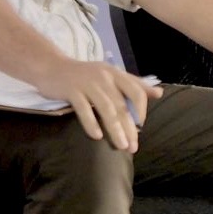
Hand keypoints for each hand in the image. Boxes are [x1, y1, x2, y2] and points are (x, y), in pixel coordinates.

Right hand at [30, 59, 161, 152]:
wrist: (53, 66)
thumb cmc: (85, 74)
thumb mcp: (112, 76)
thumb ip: (134, 84)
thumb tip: (159, 93)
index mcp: (116, 74)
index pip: (136, 91)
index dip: (141, 109)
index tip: (141, 127)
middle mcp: (105, 77)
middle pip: (122, 104)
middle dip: (130, 127)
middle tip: (133, 147)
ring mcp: (88, 83)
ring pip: (106, 108)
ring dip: (115, 128)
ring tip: (121, 145)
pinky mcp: (71, 90)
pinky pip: (83, 108)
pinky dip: (91, 123)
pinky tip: (97, 136)